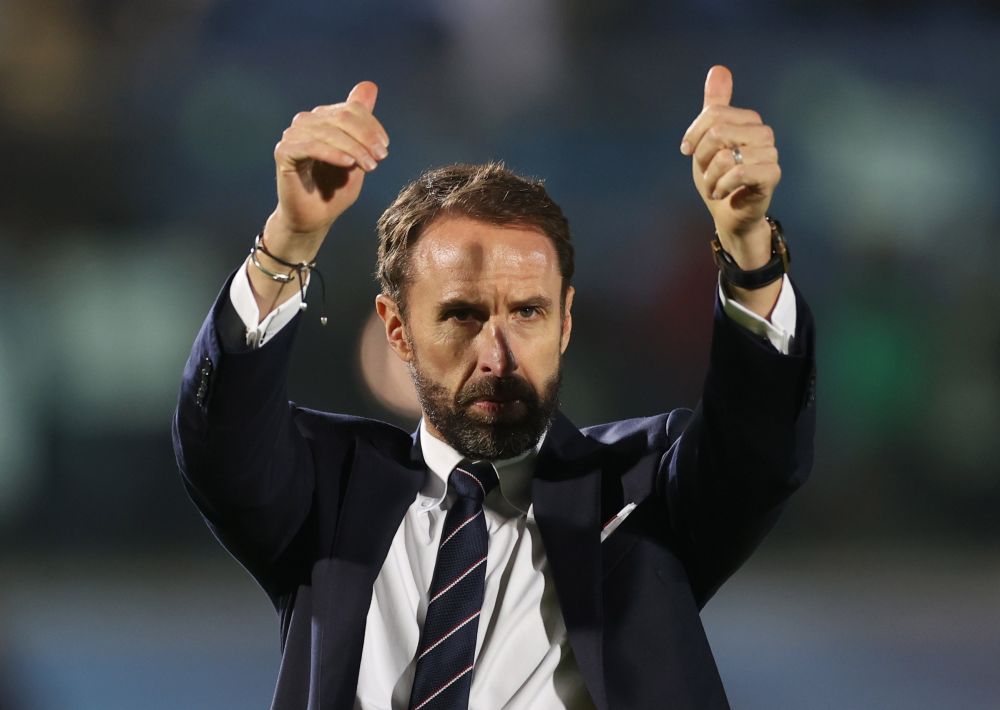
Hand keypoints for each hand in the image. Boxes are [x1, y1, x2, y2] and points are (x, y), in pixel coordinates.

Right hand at [266, 81, 389, 260]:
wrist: (315, 218)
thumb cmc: (336, 189)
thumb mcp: (358, 155)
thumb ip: (362, 124)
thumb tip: (369, 85)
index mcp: (324, 119)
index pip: (351, 109)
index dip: (371, 126)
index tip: (385, 148)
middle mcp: (306, 122)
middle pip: (341, 117)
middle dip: (365, 137)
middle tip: (380, 158)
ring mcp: (293, 135)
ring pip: (328, 131)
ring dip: (354, 148)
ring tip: (369, 166)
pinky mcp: (284, 152)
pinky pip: (311, 146)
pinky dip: (332, 153)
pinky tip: (348, 164)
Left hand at [681, 66, 779, 268]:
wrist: (729, 214)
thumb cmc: (719, 176)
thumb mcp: (707, 140)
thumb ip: (714, 107)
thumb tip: (719, 68)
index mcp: (748, 120)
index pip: (713, 114)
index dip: (694, 134)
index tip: (687, 151)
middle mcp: (763, 132)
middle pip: (718, 132)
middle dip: (702, 158)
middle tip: (707, 173)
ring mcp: (771, 153)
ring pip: (725, 155)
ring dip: (710, 177)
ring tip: (715, 186)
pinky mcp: (772, 175)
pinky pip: (737, 173)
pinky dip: (721, 186)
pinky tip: (722, 193)